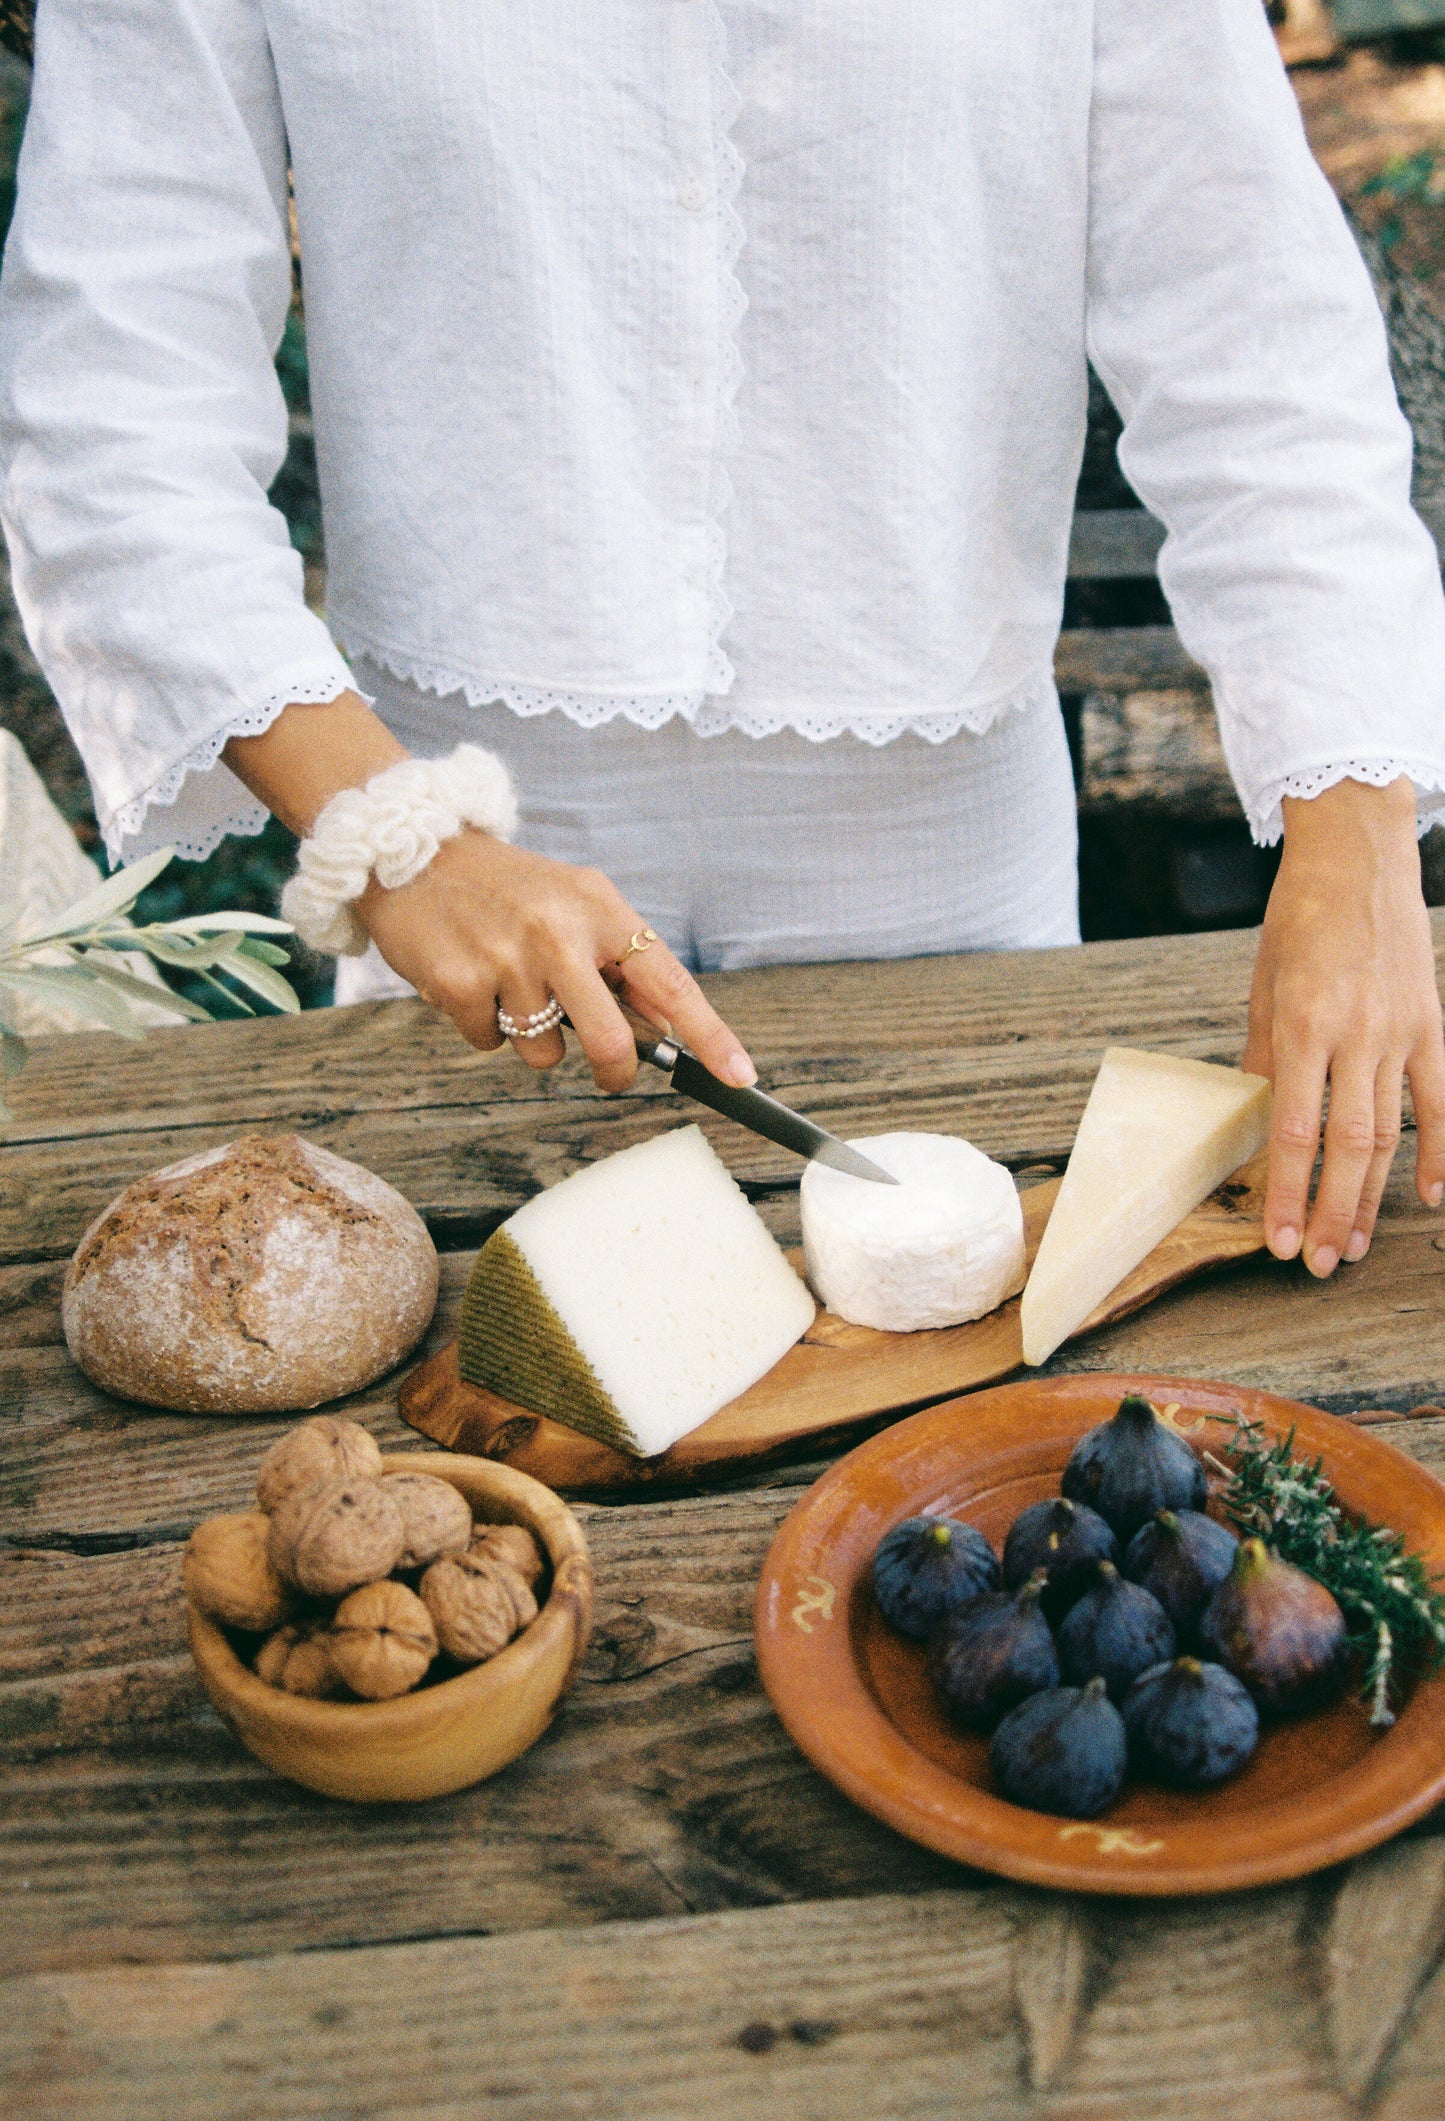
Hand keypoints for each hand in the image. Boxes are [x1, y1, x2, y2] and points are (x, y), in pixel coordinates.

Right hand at [357, 827, 756, 1093]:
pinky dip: (483, 1025)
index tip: (741, 1077)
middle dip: (615, 1071)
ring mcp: (507, 959)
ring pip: (544, 1053)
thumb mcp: (576, 903)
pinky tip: (471, 978)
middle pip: (610, 1041)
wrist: (415, 851)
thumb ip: (620, 961)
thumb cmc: (508, 888)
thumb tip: (667, 1026)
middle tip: (610, 1072)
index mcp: (601, 909)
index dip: (710, 1036)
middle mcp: (559, 932)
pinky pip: (489, 1043)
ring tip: (508, 983)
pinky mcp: (459, 982)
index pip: (670, 983)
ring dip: (531, 1037)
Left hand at [1242, 775, 1444, 1275]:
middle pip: (1345, 1145)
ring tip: (1351, 1245)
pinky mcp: (1432, 1023)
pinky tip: (1433, 1194)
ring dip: (1370, 1196)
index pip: (1292, 1131)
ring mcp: (1400, 1031)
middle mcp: (1354, 1034)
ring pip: (1389, 1132)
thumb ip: (1263, 1056)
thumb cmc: (1301, 917)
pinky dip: (1440, 1148)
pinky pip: (1440, 1098)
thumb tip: (1255, 1120)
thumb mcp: (1263, 986)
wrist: (1358, 856)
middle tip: (1314, 1264)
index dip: (1284, 1193)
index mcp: (1301, 1025)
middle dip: (1328, 1212)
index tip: (1273, 1239)